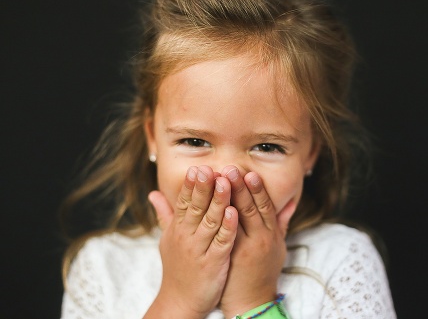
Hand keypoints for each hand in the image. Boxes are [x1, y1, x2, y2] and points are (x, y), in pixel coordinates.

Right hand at [145, 166, 238, 317]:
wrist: (179, 302)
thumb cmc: (177, 269)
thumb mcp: (167, 240)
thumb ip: (165, 215)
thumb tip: (153, 193)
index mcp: (178, 229)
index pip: (184, 202)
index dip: (191, 185)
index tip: (197, 166)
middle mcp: (186, 237)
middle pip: (196, 207)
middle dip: (203, 187)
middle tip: (209, 167)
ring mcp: (200, 249)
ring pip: (210, 221)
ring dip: (218, 201)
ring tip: (225, 182)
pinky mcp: (214, 262)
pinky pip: (222, 242)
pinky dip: (227, 227)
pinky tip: (233, 212)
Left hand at [217, 166, 296, 317]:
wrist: (253, 301)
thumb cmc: (264, 271)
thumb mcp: (278, 246)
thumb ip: (281, 222)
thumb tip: (290, 202)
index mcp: (270, 234)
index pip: (265, 206)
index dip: (257, 189)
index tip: (249, 172)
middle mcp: (260, 239)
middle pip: (250, 209)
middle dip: (240, 188)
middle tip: (230, 168)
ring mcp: (244, 249)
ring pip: (236, 220)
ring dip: (227, 199)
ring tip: (217, 182)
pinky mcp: (231, 258)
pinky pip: (223, 235)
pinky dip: (218, 221)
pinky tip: (210, 209)